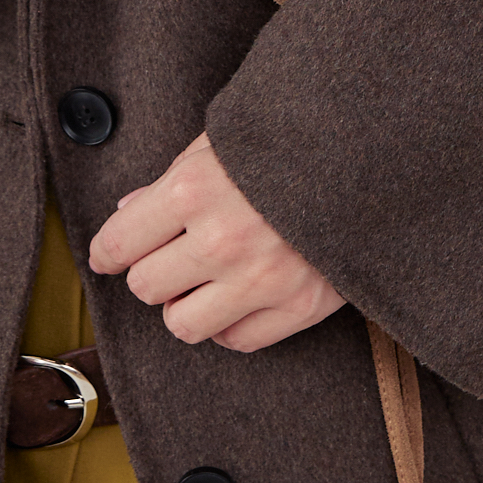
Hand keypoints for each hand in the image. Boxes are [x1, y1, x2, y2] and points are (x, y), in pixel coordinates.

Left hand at [89, 132, 347, 352]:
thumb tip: (129, 212)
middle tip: (173, 254)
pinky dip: (230, 323)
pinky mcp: (299, 306)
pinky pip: (236, 341)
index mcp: (194, 189)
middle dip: (153, 271)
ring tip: (206, 279)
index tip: (109, 255)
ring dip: (186, 304)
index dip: (106, 252)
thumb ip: (174, 178)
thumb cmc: (293, 142)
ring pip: (183, 324)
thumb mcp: (225, 141)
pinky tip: (240, 294)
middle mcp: (222, 240)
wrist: (376, 156)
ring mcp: (261, 279)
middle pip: (146, 287)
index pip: (119, 244)